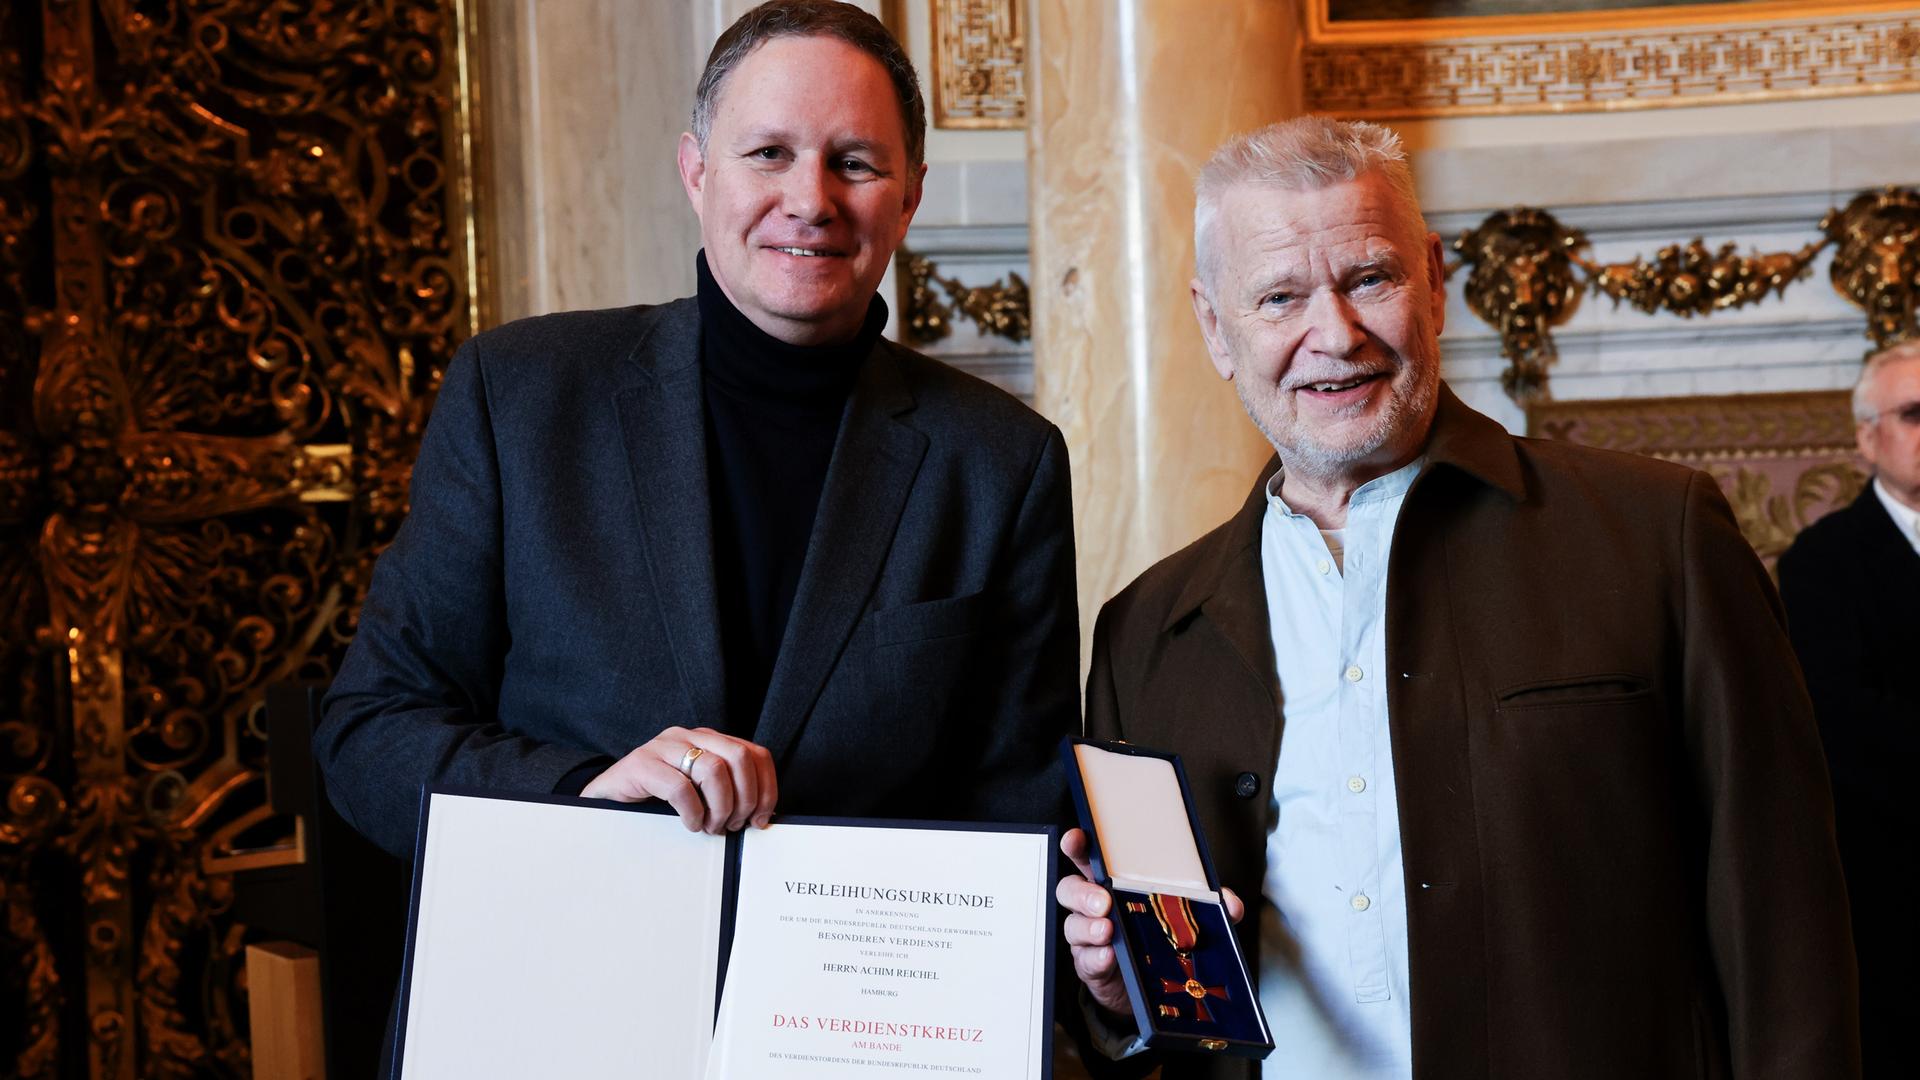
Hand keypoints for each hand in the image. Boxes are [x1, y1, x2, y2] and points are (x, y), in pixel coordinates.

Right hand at [580, 726, 776, 833]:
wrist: (606, 798)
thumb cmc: (657, 799)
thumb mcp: (699, 791)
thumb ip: (727, 792)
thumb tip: (761, 817)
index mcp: (709, 740)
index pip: (755, 754)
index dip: (766, 789)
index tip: (761, 819)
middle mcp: (689, 736)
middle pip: (739, 758)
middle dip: (744, 799)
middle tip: (732, 825)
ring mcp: (664, 746)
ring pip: (714, 769)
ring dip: (719, 807)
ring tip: (710, 826)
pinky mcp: (641, 764)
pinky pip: (681, 787)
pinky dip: (692, 813)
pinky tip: (690, 824)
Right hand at [1056, 828, 1245, 1016]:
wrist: (1154, 987)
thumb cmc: (1161, 938)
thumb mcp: (1187, 917)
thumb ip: (1209, 907)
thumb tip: (1230, 903)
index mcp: (1114, 884)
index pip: (1089, 858)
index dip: (1078, 845)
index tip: (1078, 839)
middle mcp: (1095, 907)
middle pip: (1070, 889)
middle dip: (1082, 892)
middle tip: (1103, 901)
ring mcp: (1090, 937)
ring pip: (1073, 925)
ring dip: (1089, 926)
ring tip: (1108, 930)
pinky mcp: (1092, 966)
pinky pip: (1085, 959)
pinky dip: (1096, 957)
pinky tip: (1109, 956)